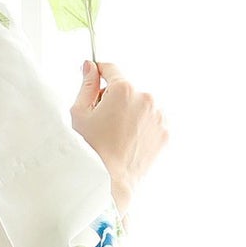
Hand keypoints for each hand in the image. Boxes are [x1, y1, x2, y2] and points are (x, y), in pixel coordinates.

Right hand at [70, 60, 169, 210]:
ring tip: (117, 134)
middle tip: (103, 121)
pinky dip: (142, 126)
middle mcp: (146, 97)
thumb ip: (87, 85)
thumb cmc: (90, 149)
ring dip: (131, 111)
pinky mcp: (166, 132)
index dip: (100, 72)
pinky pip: (152, 120)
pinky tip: (129, 141)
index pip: (112, 68)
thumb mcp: (79, 113)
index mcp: (124, 89)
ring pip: (141, 104)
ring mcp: (159, 115)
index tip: (95, 78)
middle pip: (127, 88)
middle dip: (115, 98)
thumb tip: (90, 66)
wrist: (111, 181)